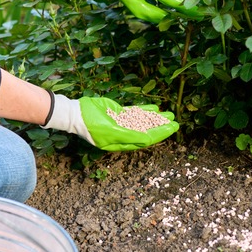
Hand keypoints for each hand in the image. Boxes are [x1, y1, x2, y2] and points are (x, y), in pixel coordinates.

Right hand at [42, 94, 178, 150]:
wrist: (76, 113)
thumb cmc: (91, 125)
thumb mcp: (111, 132)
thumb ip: (130, 136)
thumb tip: (148, 140)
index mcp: (123, 142)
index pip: (146, 139)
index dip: (161, 134)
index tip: (172, 128)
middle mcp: (123, 134)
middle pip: (147, 131)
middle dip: (162, 127)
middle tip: (176, 122)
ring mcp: (121, 123)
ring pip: (143, 121)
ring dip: (156, 118)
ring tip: (170, 114)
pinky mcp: (118, 113)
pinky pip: (135, 113)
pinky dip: (145, 111)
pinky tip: (156, 108)